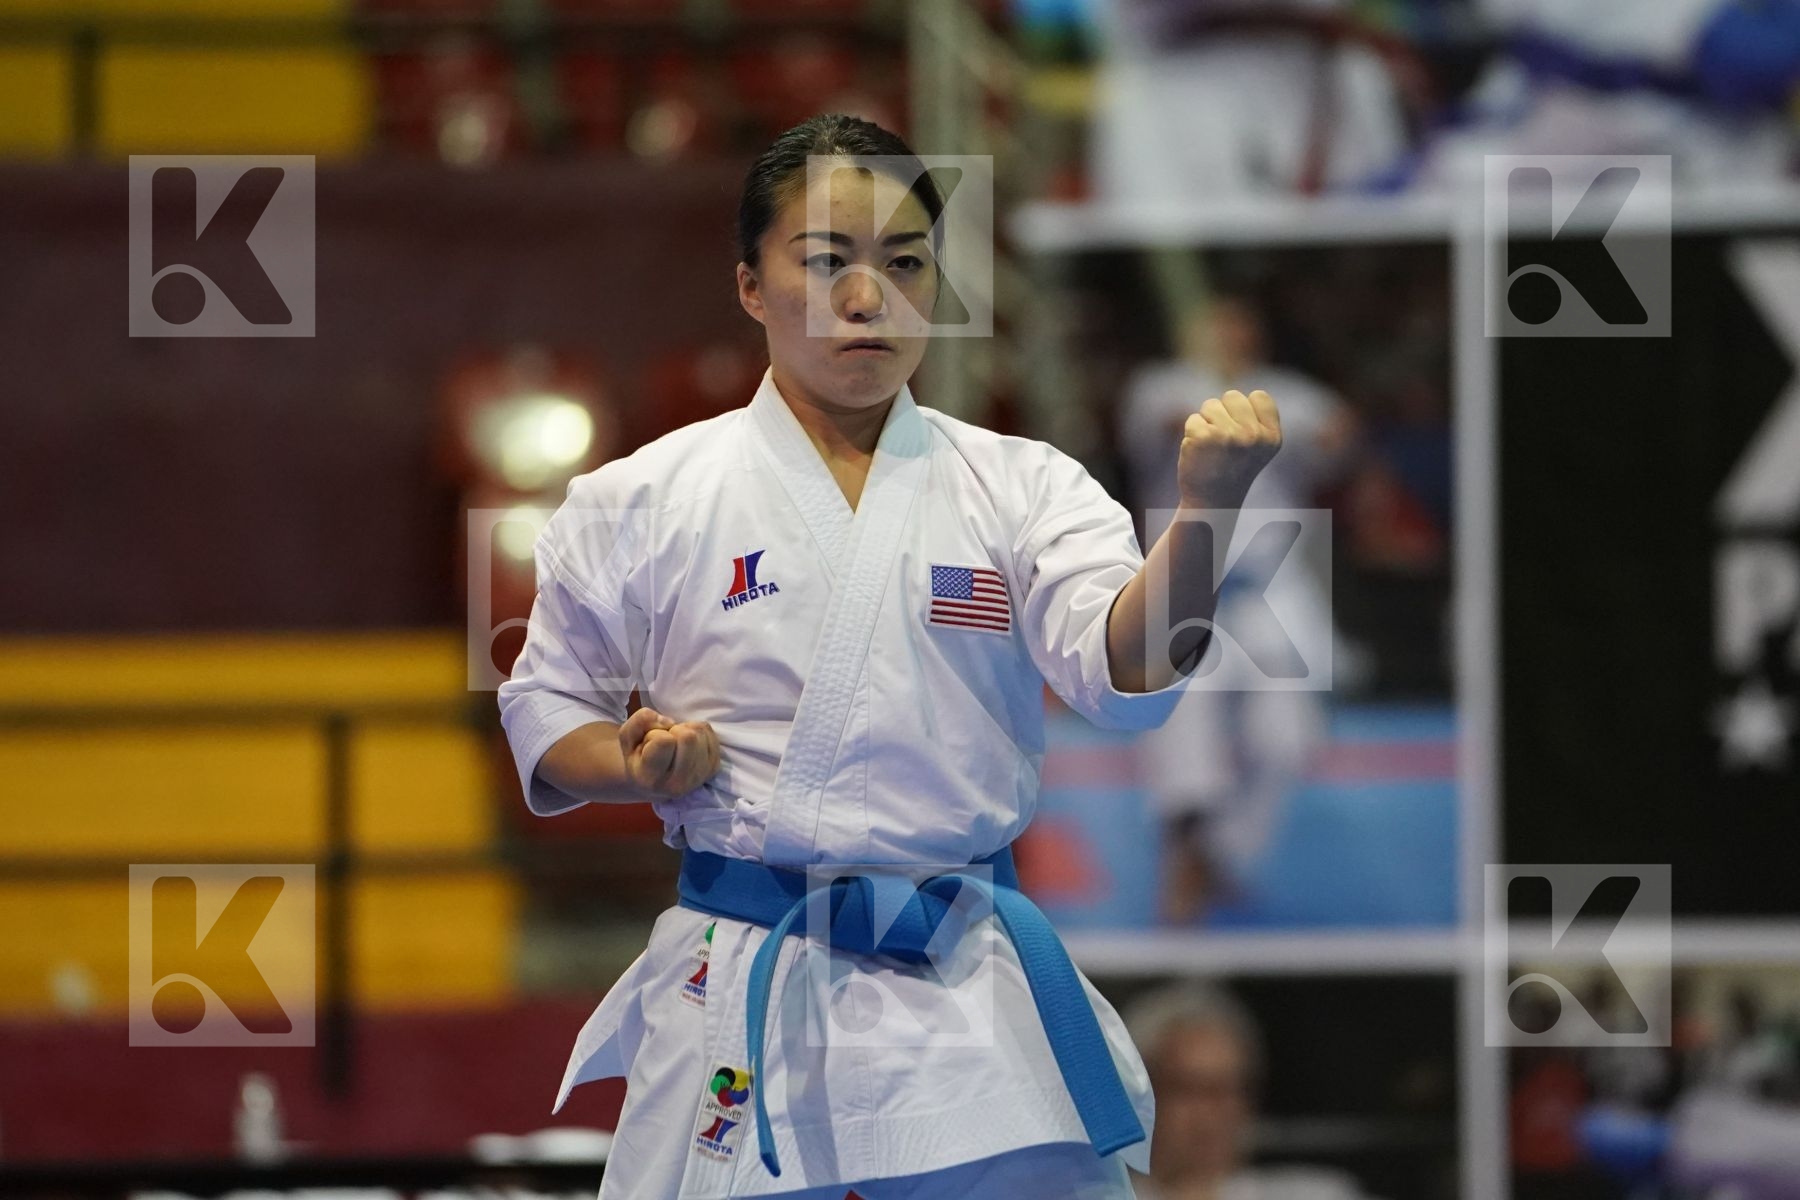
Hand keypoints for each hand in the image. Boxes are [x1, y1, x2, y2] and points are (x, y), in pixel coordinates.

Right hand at [619, 706, 720, 797]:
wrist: (653, 781)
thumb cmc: (638, 757)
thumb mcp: (626, 738)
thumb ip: (640, 722)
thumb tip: (668, 721)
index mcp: (652, 779)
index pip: (664, 741)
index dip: (655, 734)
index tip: (648, 745)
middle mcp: (679, 784)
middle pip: (688, 737)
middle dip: (673, 730)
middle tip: (664, 741)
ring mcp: (700, 777)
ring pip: (700, 732)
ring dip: (685, 729)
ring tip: (674, 744)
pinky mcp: (714, 768)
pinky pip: (708, 731)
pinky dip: (696, 730)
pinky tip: (686, 744)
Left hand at [1176, 388, 1282, 507]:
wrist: (1211, 502)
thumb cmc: (1232, 470)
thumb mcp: (1256, 446)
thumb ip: (1253, 419)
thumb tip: (1234, 396)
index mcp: (1271, 437)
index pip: (1259, 396)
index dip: (1245, 409)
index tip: (1241, 433)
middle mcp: (1253, 435)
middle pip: (1233, 395)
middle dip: (1223, 413)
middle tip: (1223, 442)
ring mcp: (1228, 435)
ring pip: (1210, 405)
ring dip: (1206, 422)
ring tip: (1211, 448)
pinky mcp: (1203, 437)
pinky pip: (1193, 419)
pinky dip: (1192, 433)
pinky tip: (1199, 453)